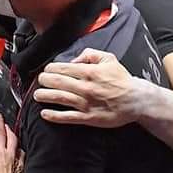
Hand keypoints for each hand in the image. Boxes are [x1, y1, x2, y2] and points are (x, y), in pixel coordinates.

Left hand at [34, 48, 148, 127]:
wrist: (136, 100)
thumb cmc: (121, 79)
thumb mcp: (109, 59)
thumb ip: (90, 54)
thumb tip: (73, 60)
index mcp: (89, 72)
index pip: (63, 68)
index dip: (50, 69)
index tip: (47, 70)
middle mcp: (85, 87)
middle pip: (57, 82)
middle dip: (44, 81)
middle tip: (39, 81)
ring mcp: (86, 103)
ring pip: (59, 98)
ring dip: (45, 96)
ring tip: (37, 95)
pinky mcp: (88, 118)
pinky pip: (68, 117)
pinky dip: (54, 115)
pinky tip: (44, 114)